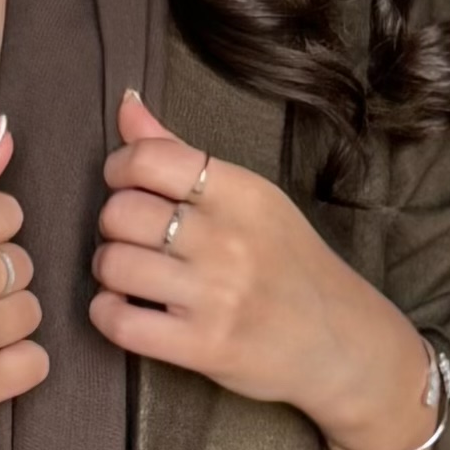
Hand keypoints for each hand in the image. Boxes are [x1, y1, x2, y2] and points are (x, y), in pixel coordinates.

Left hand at [91, 89, 435, 449]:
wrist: (342, 342)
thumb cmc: (290, 264)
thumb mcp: (252, 200)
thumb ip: (182, 154)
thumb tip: (127, 104)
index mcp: (243, 193)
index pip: (149, 159)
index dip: (119, 169)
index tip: (126, 186)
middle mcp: (230, 240)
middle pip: (121, 212)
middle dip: (114, 225)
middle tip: (134, 239)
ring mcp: (217, 296)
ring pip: (114, 265)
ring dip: (109, 271)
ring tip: (131, 276)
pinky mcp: (204, 346)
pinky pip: (120, 322)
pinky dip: (107, 314)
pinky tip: (124, 309)